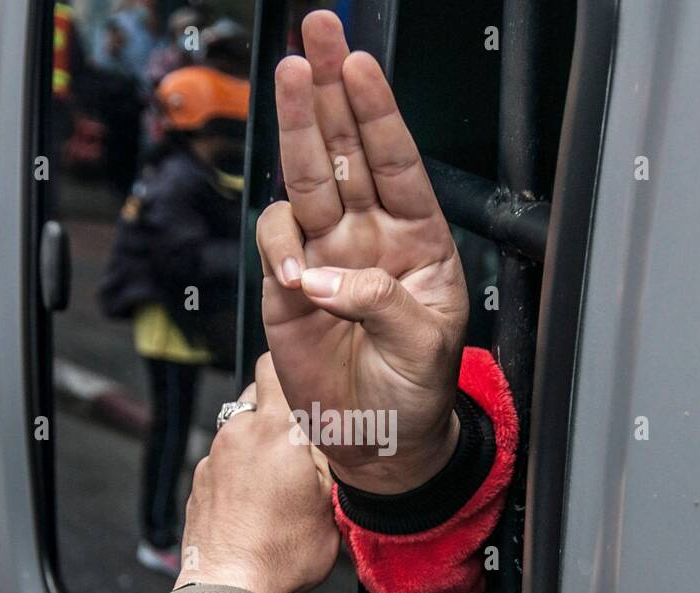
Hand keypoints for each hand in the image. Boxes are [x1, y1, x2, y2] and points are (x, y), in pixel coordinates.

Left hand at [174, 354, 339, 592]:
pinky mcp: (198, 481)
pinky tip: (253, 501)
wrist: (229, 586)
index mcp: (275, 430)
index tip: (305, 381)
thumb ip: (330, 464)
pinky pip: (223, 460)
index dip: (290, 368)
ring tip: (278, 479)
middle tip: (299, 440)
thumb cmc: (282, 553)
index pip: (273, 366)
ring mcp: (214, 457)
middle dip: (277, 409)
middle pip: (255, 394)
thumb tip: (331, 443)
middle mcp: (238, 433)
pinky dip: (238, 470)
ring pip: (238, 429)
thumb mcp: (330, 506)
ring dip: (257, 442)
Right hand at [255, 10, 468, 494]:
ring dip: (296, 129)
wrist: (380, 444)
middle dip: (328, 89)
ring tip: (288, 79)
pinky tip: (295, 267)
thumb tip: (322, 274)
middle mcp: (369, 238)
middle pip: (344, 150)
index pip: (397, 161)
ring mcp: (326, 258)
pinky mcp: (287, 289)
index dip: (377, 111)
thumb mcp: (423, 347)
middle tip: (315, 29)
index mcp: (418, 240)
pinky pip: (276, 245)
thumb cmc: (417, 394)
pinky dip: (279, 244)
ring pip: (305, 181)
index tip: (358, 62)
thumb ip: (380, 303)